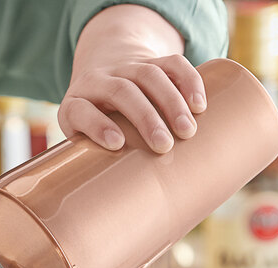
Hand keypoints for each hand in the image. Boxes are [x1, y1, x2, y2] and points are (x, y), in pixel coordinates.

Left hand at [59, 5, 206, 153]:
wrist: (102, 80)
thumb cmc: (95, 128)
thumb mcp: (84, 141)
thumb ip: (93, 159)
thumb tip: (122, 194)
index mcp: (76, 103)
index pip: (80, 109)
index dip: (96, 124)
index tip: (116, 143)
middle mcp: (99, 82)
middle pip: (121, 91)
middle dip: (144, 117)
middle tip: (163, 146)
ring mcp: (127, 69)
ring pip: (150, 76)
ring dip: (172, 102)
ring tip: (187, 131)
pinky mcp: (151, 63)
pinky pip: (172, 65)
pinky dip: (189, 82)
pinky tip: (201, 106)